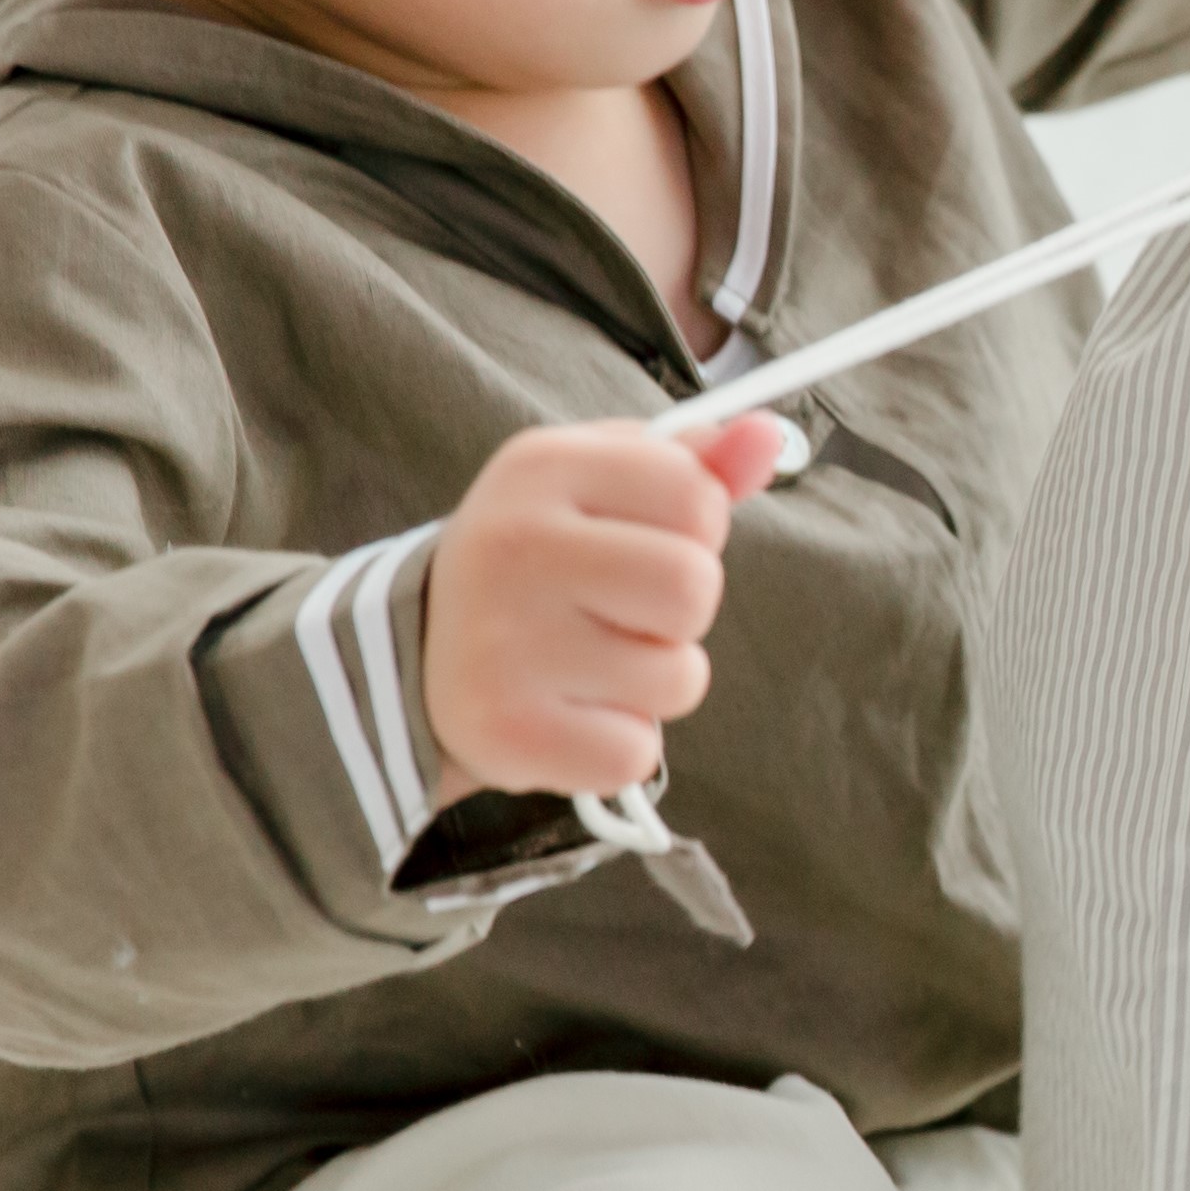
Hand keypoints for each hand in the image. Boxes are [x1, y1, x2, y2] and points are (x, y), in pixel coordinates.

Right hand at [420, 415, 790, 807]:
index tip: (643, 544)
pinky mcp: (505, 730)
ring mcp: (503, 642)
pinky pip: (636, 753)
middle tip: (621, 614)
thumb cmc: (544, 562)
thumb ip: (695, 465)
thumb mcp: (603, 489)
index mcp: (543, 466)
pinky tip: (568, 713)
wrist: (422, 651)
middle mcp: (515, 545)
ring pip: (678, 678)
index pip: (696, 496)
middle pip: (694, 588)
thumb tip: (768, 436)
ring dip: (654, 683)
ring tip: (589, 664)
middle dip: (681, 614)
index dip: (693, 532)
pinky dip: (618, 745)